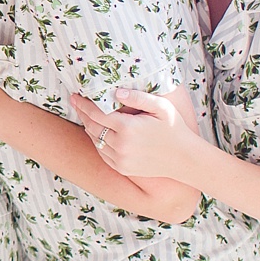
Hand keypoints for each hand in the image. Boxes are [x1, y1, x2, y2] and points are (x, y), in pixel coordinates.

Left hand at [69, 87, 201, 181]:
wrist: (185, 159)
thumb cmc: (174, 129)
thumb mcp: (161, 107)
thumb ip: (138, 98)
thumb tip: (117, 92)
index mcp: (127, 128)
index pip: (96, 114)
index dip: (83, 105)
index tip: (74, 97)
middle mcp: (121, 145)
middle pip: (92, 127)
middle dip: (83, 114)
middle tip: (77, 103)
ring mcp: (120, 159)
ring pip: (96, 141)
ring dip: (89, 128)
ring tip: (86, 116)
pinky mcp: (122, 168)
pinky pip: (102, 153)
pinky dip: (98, 142)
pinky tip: (98, 133)